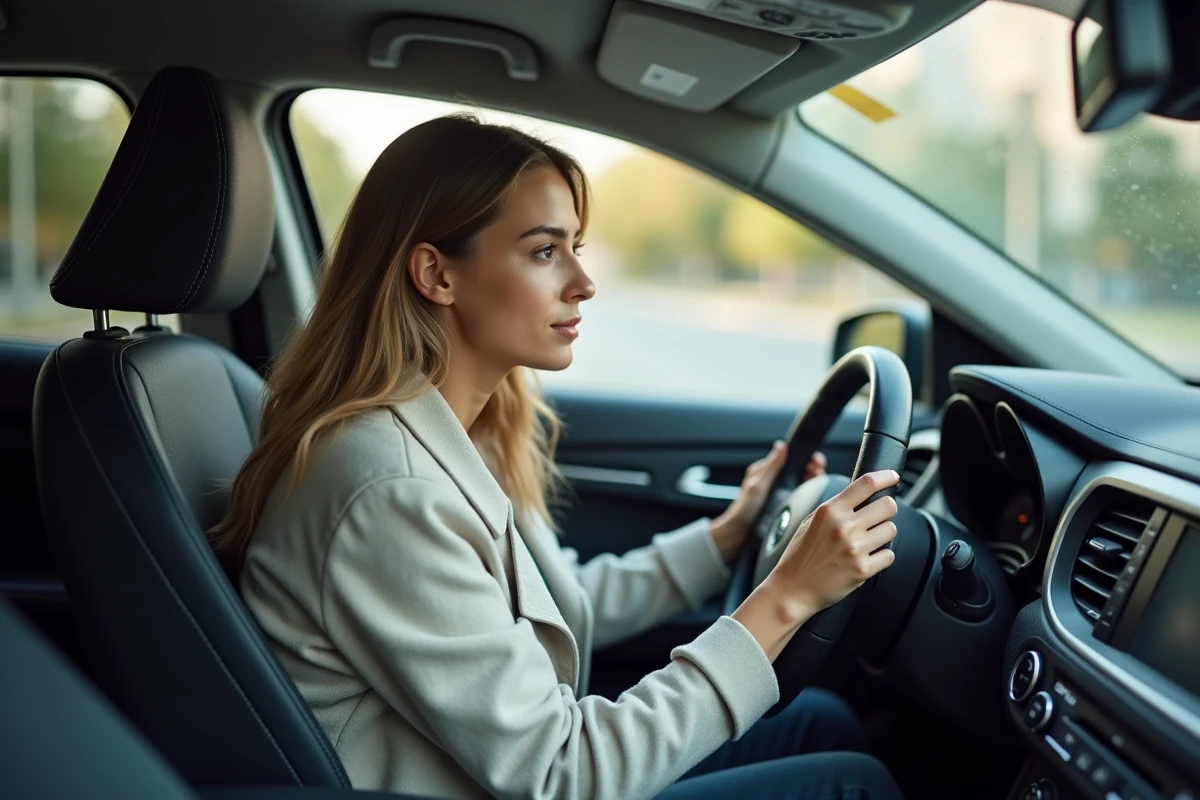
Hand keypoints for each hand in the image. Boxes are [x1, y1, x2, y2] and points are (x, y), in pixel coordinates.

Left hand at [710, 442, 826, 561]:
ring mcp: (780, 493)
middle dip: (812, 468)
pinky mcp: (784, 505)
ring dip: (813, 480)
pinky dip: (810, 493)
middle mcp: (774, 480)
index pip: (789, 458)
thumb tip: (781, 446)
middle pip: (799, 470)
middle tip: (819, 470)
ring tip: (820, 481)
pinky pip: (800, 496)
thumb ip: (771, 467)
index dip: (804, 458)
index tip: (815, 460)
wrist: (739, 534)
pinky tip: (816, 496)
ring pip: (802, 482)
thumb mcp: (757, 485)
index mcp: (765, 471)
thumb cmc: (743, 510)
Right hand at [731, 469, 899, 660]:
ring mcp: (855, 549)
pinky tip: (866, 558)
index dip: (886, 476)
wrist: (792, 589)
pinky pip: (889, 555)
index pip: (867, 483)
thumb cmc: (800, 555)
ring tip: (867, 541)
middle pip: (888, 505)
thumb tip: (861, 494)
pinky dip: (881, 556)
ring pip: (891, 530)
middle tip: (876, 518)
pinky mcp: (862, 570)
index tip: (893, 477)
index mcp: (830, 510)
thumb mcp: (810, 521)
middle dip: (886, 510)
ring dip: (884, 534)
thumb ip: (835, 507)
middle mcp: (844, 527)